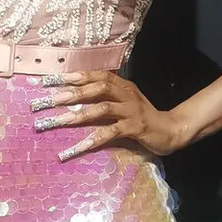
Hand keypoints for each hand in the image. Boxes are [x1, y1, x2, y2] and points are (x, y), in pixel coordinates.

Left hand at [32, 72, 185, 160]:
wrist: (171, 131)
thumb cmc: (144, 118)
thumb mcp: (126, 103)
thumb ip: (107, 98)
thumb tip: (77, 97)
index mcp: (123, 86)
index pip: (97, 75)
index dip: (75, 76)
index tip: (51, 80)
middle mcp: (126, 95)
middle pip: (96, 88)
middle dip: (71, 93)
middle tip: (49, 99)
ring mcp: (131, 111)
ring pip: (101, 108)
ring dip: (77, 115)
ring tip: (57, 121)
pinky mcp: (135, 128)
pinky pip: (111, 132)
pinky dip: (93, 139)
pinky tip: (78, 146)